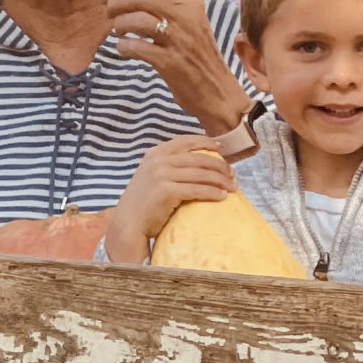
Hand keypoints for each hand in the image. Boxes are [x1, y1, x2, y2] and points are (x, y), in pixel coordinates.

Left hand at [95, 0, 249, 131]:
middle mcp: (186, 17)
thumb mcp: (187, 24)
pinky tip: (124, 50)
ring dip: (119, 25)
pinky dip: (123, 47)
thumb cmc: (196, 57)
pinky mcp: (171, 62)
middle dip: (115, 1)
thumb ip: (162, 7)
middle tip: (105, 11)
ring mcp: (179, 39)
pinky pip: (136, 47)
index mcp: (189, 3)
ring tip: (119, 33)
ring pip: (137, 19)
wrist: (218, 92)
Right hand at [102, 138, 232, 264]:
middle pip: (198, 159)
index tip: (221, 148)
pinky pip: (197, 190)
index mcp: (156, 152)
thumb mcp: (153, 174)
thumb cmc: (145, 201)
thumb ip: (170, 164)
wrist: (129, 222)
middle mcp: (158, 160)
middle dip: (220, 166)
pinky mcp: (166, 190)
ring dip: (221, 180)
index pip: (186, 141)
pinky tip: (223, 197)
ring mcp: (161, 174)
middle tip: (233, 174)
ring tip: (233, 186)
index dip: (206, 142)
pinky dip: (213, 192)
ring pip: (201, 174)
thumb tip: (199, 161)